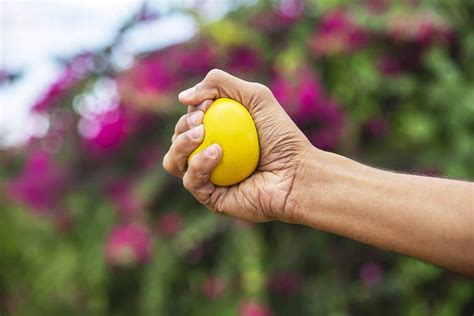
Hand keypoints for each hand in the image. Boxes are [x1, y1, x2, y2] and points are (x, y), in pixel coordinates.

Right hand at [163, 69, 312, 222]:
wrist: (297, 174)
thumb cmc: (281, 136)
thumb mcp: (255, 97)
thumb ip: (219, 84)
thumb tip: (182, 97)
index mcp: (216, 135)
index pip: (189, 121)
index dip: (192, 111)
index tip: (207, 105)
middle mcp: (208, 157)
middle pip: (176, 140)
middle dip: (183, 126)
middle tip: (202, 121)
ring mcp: (208, 179)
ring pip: (173, 161)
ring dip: (181, 144)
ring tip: (202, 133)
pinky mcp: (210, 198)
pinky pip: (191, 181)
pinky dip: (199, 163)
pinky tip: (216, 151)